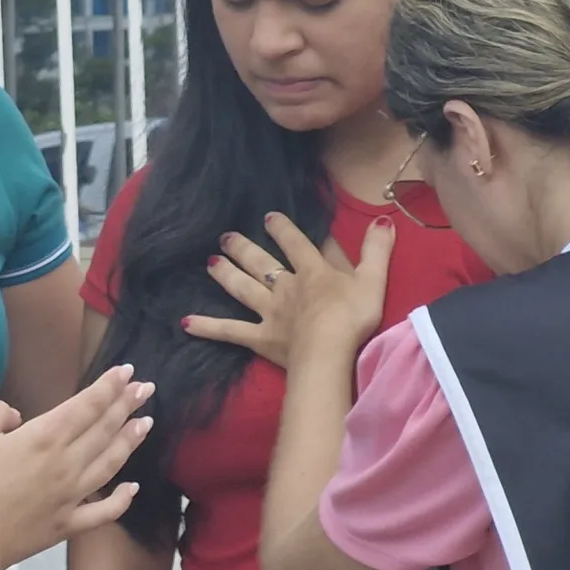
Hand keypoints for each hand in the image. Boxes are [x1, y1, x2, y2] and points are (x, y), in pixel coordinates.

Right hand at [0, 366, 153, 569]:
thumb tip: (16, 417)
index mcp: (44, 437)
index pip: (85, 405)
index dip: (108, 387)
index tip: (127, 372)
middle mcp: (66, 463)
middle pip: (103, 430)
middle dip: (126, 406)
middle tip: (146, 389)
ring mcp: (71, 497)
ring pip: (110, 464)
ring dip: (130, 442)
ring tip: (146, 423)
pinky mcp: (67, 525)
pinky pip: (103, 512)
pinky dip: (122, 500)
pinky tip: (133, 488)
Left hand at [181, 214, 395, 368]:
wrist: (329, 351)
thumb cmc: (353, 317)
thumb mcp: (374, 279)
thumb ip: (377, 250)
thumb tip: (384, 219)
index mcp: (312, 272)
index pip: (295, 243)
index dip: (282, 228)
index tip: (268, 217)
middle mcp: (285, 287)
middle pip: (260, 263)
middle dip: (243, 247)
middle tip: (225, 236)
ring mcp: (269, 312)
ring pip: (242, 288)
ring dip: (225, 274)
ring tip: (210, 262)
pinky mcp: (259, 338)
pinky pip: (229, 331)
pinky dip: (208, 327)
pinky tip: (185, 322)